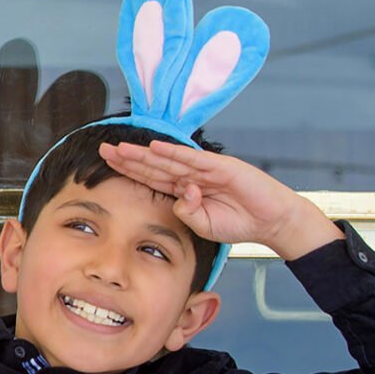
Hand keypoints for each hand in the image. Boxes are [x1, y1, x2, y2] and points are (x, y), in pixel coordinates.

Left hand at [98, 141, 339, 258]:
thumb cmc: (239, 223)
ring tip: (121, 148)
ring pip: (168, 160)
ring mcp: (205, 170)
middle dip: (128, 158)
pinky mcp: (221, 167)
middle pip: (154, 165)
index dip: (129, 170)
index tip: (108, 164)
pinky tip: (155, 148)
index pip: (151, 178)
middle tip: (103, 150)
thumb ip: (188, 213)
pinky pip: (193, 159)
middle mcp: (191, 176)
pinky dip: (173, 153)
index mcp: (185, 190)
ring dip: (144, 154)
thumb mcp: (204, 225)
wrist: (271, 221)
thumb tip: (180, 197)